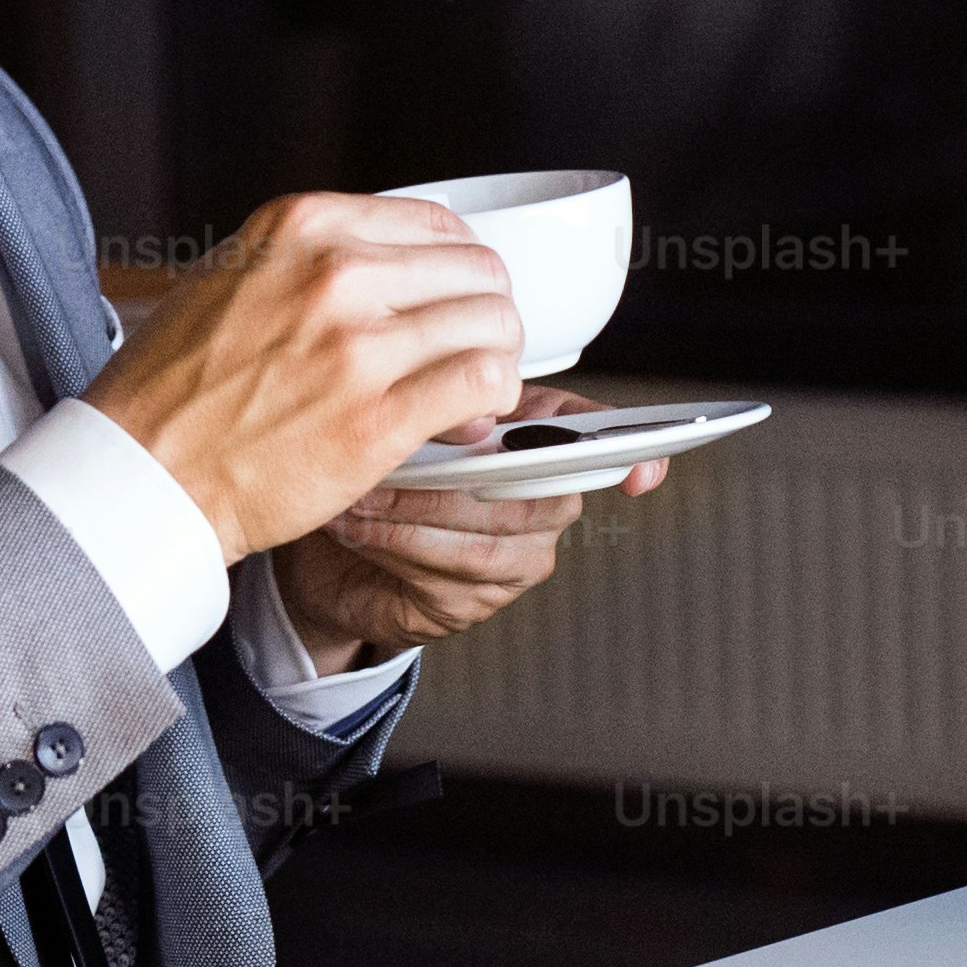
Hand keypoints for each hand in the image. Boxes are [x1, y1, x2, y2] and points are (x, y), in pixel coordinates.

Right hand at [79, 192, 528, 562]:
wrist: (143, 473)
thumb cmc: (172, 387)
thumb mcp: (228, 278)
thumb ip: (305, 260)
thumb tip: (384, 267)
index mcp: (300, 228)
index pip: (436, 222)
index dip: (459, 266)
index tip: (453, 298)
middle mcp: (334, 274)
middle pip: (477, 269)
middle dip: (486, 311)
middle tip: (472, 348)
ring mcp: (356, 346)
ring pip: (492, 323)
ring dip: (496, 358)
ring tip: (475, 387)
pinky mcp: (374, 418)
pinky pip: (481, 383)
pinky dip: (491, 400)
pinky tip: (469, 418)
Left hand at [268, 382, 664, 659]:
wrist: (327, 545)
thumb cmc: (380, 465)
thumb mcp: (407, 410)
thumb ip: (438, 386)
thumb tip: (445, 366)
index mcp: (539, 439)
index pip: (599, 438)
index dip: (632, 452)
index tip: (640, 471)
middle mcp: (542, 501)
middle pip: (537, 492)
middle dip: (462, 474)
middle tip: (401, 454)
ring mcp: (514, 556)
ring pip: (487, 536)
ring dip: (412, 511)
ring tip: (360, 490)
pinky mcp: (474, 600)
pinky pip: (447, 575)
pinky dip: (392, 545)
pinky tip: (354, 523)